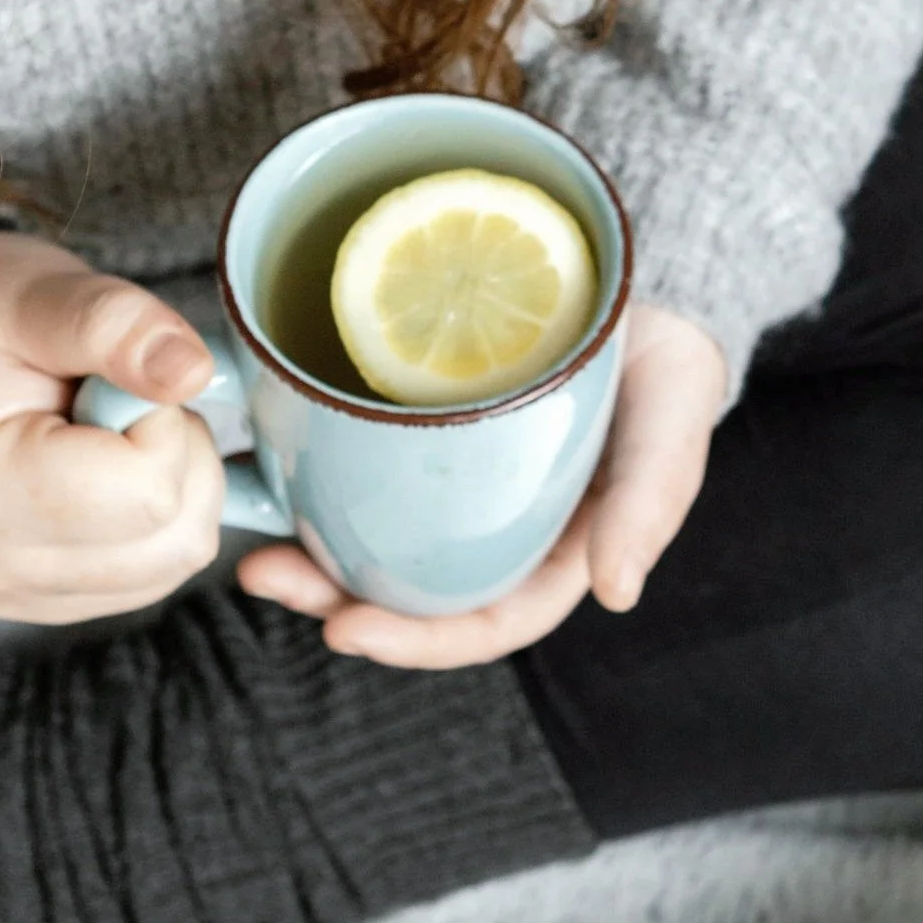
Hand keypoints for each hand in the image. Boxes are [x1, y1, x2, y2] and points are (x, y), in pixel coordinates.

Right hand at [0, 222, 225, 622]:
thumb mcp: (38, 293)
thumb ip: (118, 325)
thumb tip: (194, 371)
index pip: (152, 490)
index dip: (163, 421)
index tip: (114, 382)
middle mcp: (0, 565)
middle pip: (178, 536)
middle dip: (180, 455)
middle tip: (119, 403)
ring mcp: (25, 593)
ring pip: (181, 557)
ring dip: (177, 485)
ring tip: (113, 434)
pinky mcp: (49, 602)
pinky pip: (160, 572)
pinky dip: (161, 519)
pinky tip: (110, 472)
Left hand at [235, 300, 726, 667]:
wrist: (628, 281)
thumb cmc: (663, 363)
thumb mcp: (672, 418)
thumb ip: (652, 501)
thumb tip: (616, 592)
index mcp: (554, 558)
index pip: (483, 622)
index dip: (416, 640)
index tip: (346, 631)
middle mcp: (493, 536)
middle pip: (409, 594)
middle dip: (333, 599)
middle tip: (265, 575)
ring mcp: (448, 490)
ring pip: (372, 544)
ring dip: (309, 555)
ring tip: (251, 546)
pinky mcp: (411, 436)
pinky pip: (356, 474)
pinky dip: (308, 484)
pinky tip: (263, 474)